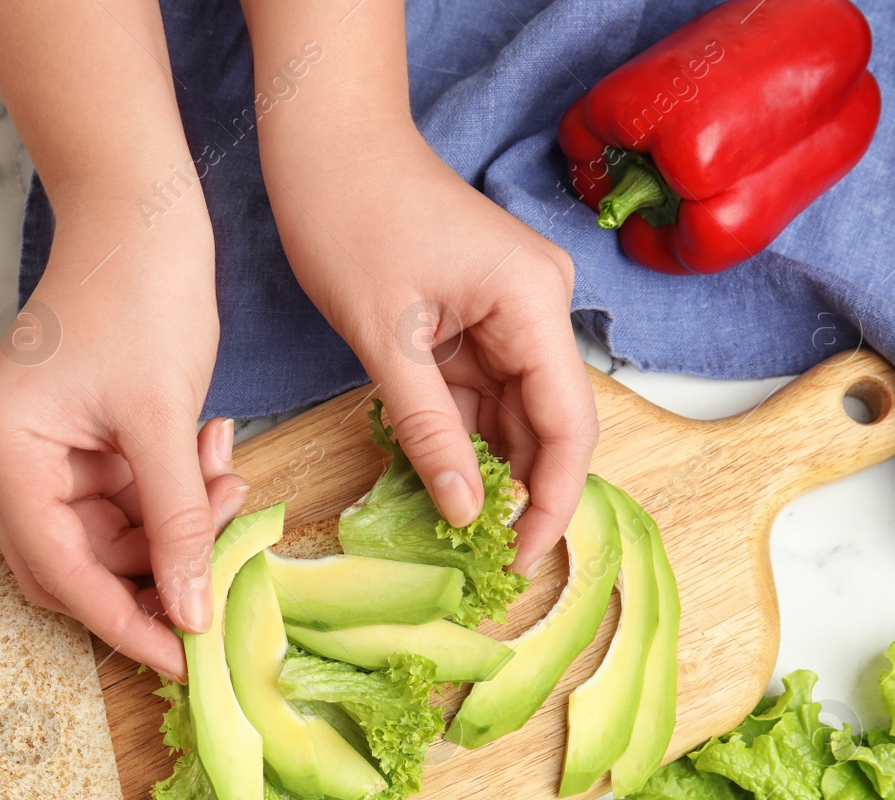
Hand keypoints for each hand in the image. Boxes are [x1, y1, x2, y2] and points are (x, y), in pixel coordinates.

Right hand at [0, 212, 242, 680]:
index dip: (124, 621)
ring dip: (175, 528)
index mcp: (4, 450)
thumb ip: (178, 521)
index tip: (182, 658)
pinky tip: (216, 463)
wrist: (145, 209)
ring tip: (228, 488)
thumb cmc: (141, 291)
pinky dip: (175, 496)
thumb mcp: (165, 420)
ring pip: (111, 537)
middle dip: (153, 572)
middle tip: (217, 577)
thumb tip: (190, 615)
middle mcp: (9, 458)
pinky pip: (128, 499)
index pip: (59, 570)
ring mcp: (44, 450)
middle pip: (76, 563)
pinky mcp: (80, 440)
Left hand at [262, 126, 598, 572]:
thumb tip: (467, 510)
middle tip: (480, 560)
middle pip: (547, 422)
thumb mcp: (384, 338)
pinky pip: (481, 391)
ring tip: (452, 530)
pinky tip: (438, 478)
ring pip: (511, 413)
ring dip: (485, 467)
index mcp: (533, 301)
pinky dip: (459, 434)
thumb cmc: (350, 218)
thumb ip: (429, 429)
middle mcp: (539, 305)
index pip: (568, 424)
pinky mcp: (480, 315)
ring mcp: (512, 310)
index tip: (521, 560)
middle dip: (519, 491)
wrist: (326, 143)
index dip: (554, 500)